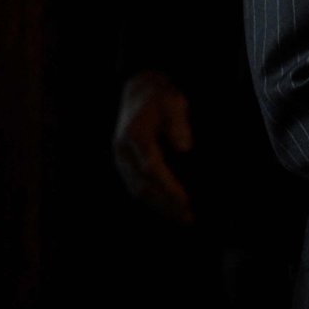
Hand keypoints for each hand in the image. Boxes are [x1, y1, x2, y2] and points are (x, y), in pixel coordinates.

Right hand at [112, 69, 195, 223]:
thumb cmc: (160, 97)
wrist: (138, 90)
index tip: (186, 200)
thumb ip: (179, 123)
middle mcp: (123, 151)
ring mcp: (120, 158)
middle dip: (165, 204)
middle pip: (143, 185)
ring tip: (181, 218)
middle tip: (188, 217)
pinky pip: (134, 186)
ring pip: (137, 190)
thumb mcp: (173, 102)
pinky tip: (166, 209)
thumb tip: (185, 147)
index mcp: (136, 136)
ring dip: (158, 207)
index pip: (152, 169)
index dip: (168, 187)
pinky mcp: (122, 163)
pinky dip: (150, 200)